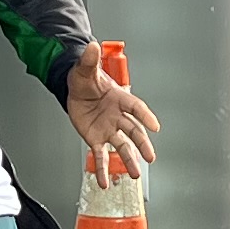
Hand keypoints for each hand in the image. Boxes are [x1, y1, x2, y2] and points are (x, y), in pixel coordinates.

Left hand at [65, 51, 160, 177]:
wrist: (74, 90)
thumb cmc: (84, 80)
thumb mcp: (84, 69)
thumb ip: (89, 60)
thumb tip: (92, 46)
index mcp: (119, 98)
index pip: (135, 107)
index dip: (145, 116)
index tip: (155, 126)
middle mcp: (117, 116)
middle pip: (134, 131)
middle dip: (143, 144)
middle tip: (151, 156)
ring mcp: (109, 129)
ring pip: (122, 146)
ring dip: (129, 160)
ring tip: (135, 174)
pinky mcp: (96, 139)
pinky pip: (101, 156)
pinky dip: (103, 169)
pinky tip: (104, 182)